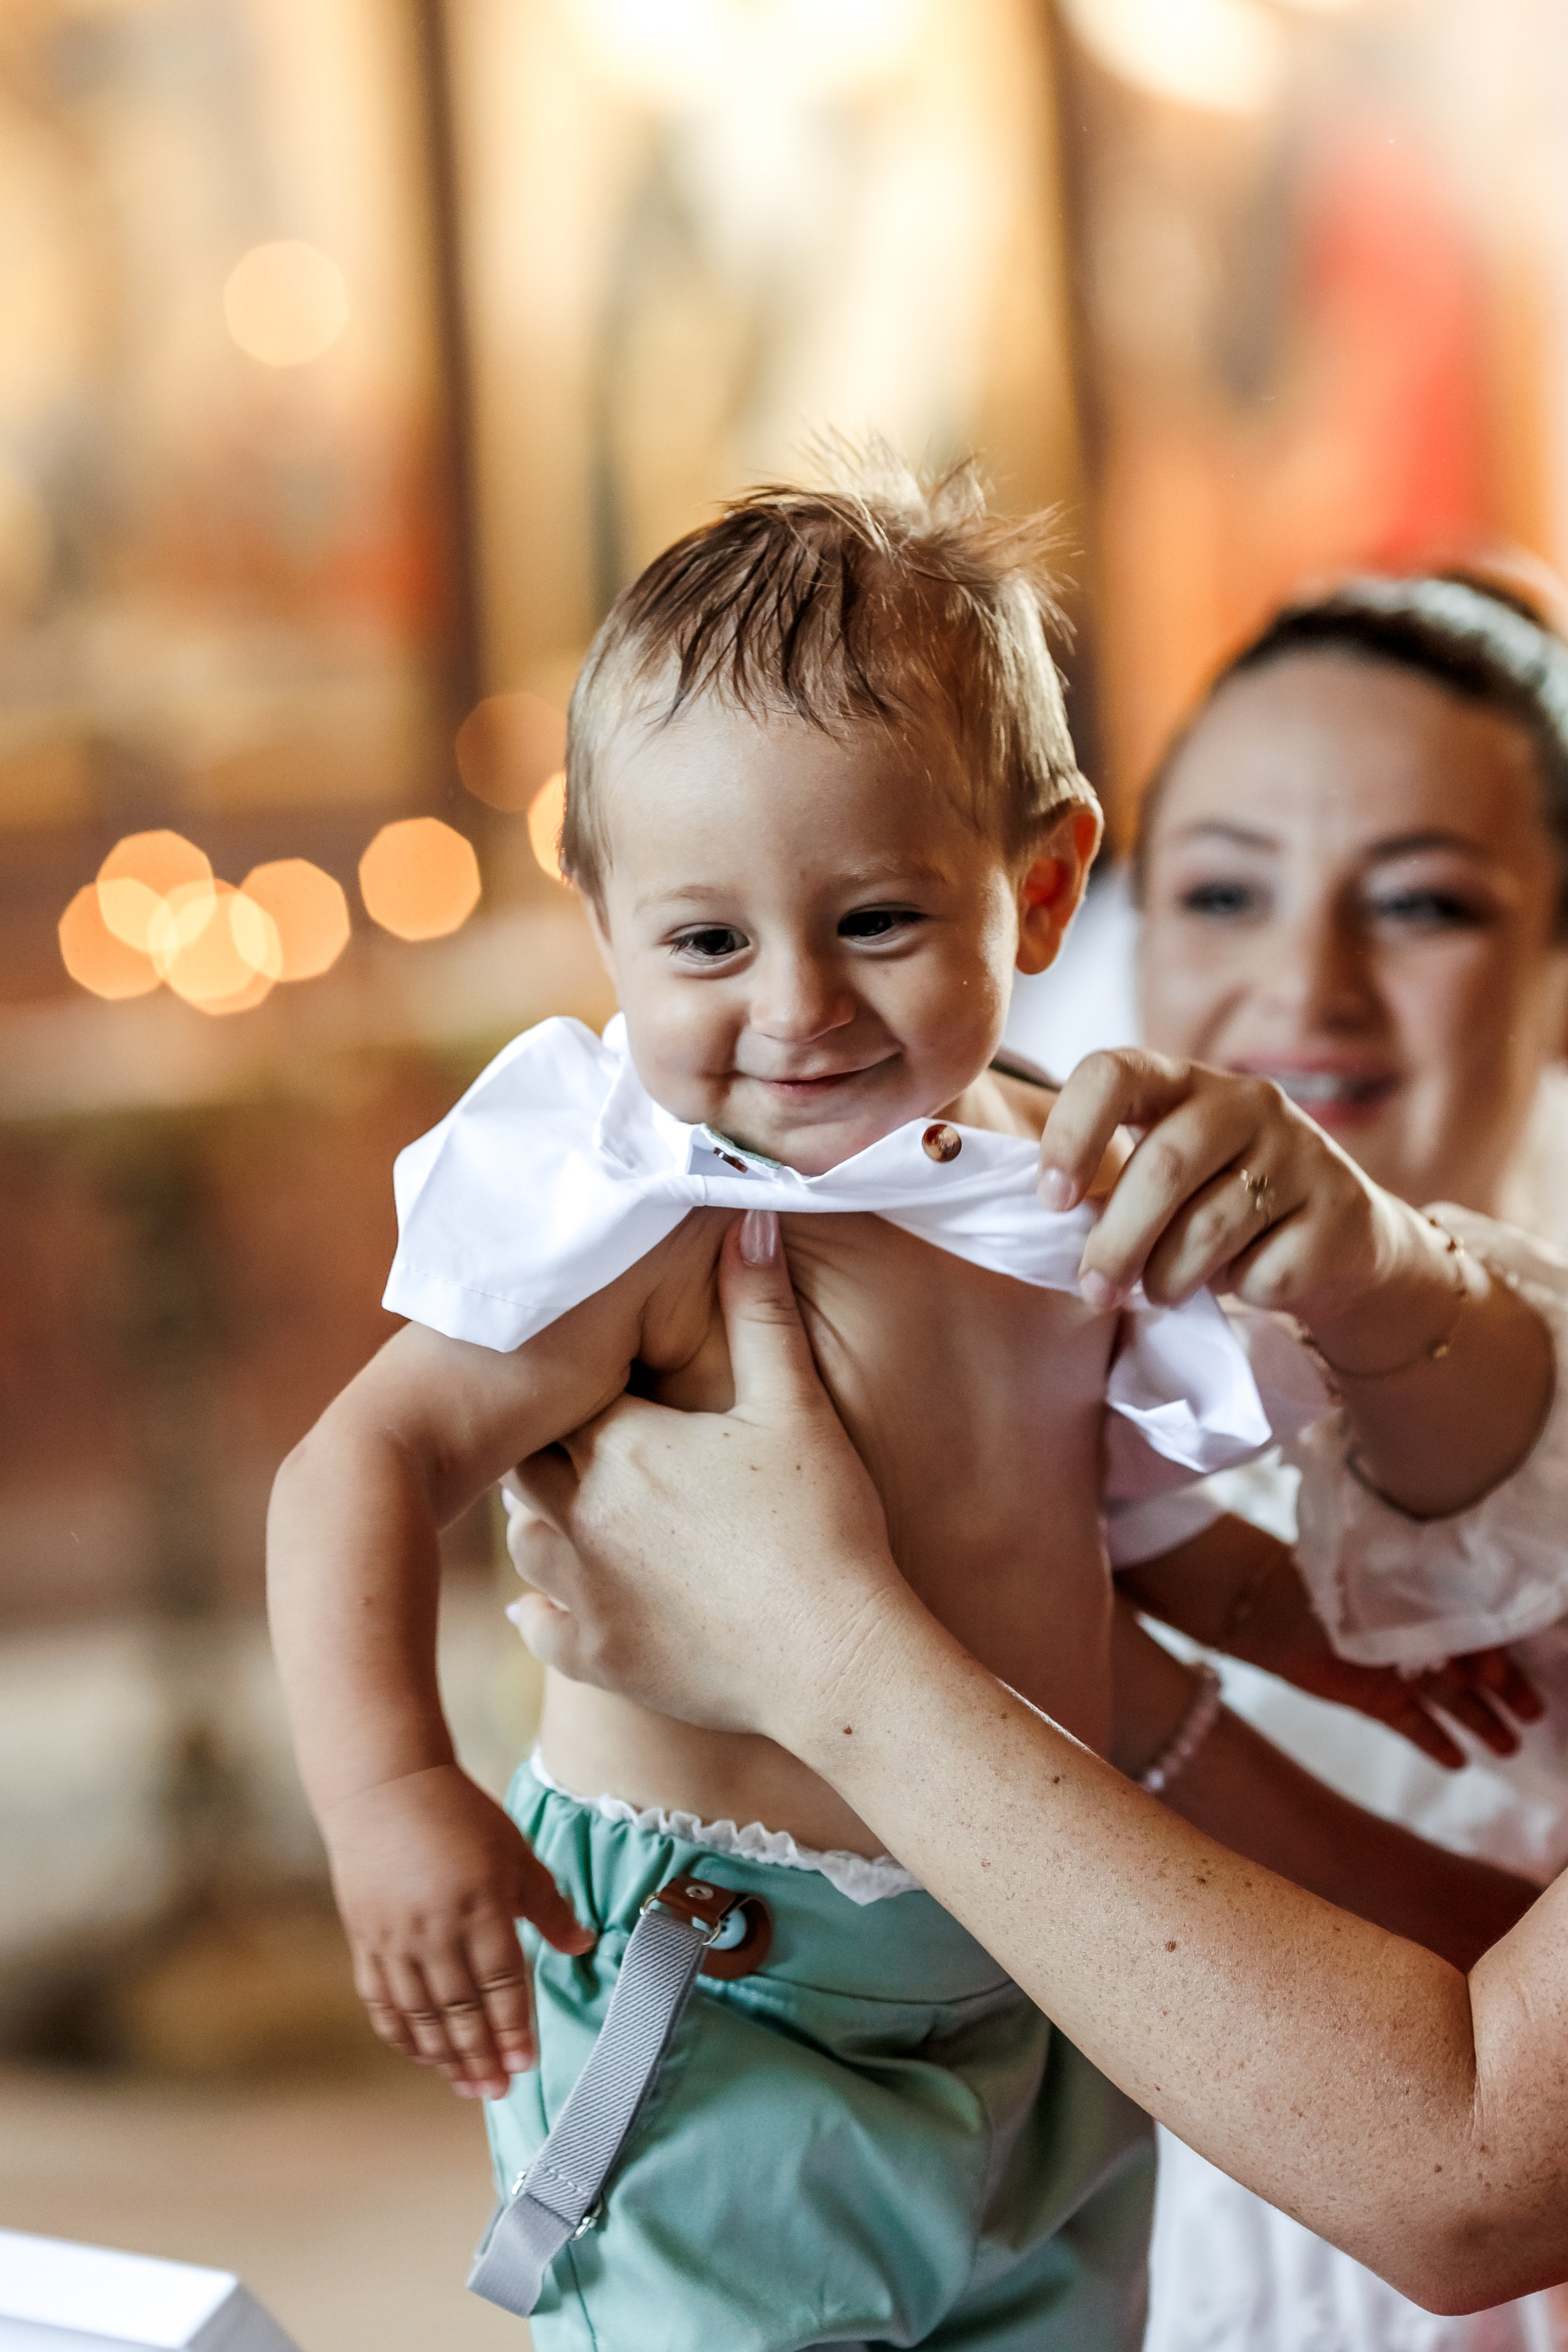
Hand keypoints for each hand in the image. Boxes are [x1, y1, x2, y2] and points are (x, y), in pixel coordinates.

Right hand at [322, 1762, 592, 2098]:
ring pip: (421, 2013)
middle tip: (497, 2091)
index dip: (514, 2028)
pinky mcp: (366, 1939)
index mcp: (481, 1906)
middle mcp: (436, 1930)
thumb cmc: (460, 1816)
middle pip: (461, 2009)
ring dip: (444, 2055)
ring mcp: (396, 1938)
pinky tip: (420, 2054)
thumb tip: (583, 1945)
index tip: (525, 2065)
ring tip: (465, 2085)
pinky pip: (382, 2000)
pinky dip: (401, 2033)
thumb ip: (548, 1905)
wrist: (384, 1788)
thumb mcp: (515, 1852)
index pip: (502, 1983)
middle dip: (481, 2056)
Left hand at [509, 1210, 909, 1747]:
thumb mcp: (794, 1407)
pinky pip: (538, 1627)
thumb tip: (749, 1218)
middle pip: (531, 1462)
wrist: (835, 1656)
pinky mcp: (596, 1657)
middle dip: (550, 1447)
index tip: (599, 1381)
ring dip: (539, 1519)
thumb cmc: (823, 1524)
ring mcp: (582, 1592)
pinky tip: (542, 1603)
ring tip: (563, 1504)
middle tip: (575, 1435)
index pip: (567, 1397)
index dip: (581, 1388)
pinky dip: (536, 1611)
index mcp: (623, 1445)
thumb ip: (761, 1313)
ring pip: (523, 1539)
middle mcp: (580, 1514)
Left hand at [1037, 1050, 1437, 1348]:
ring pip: (1211, 1227)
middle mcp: (1247, 1101)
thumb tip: (1040, 1227)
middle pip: (1163, 1166)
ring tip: (1161, 1292)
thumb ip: (1108, 1186)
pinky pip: (1267, 1269)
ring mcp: (1302, 1151)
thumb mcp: (1164, 1180)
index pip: (1114, 1071)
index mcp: (1184, 1081)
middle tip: (1095, 1290)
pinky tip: (1242, 1281)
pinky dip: (1241, 1292)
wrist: (1339, 1240)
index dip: (1072, 1133)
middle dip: (1116, 1241)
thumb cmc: (1219, 1206)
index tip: (1051, 1199)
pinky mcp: (1342, 1209)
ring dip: (1170, 1277)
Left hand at [1222, 1550, 1542, 1766]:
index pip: (1476, 1625)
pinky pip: (1412, 1724)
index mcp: (1427, 1598)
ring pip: (1451, 1700)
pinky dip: (1434, 1742)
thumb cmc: (1322, 1580)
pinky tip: (1460, 1764)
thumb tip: (1467, 1625)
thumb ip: (1421, 1608)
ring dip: (1480, 1723)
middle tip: (1535, 1714)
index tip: (1501, 1669)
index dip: (1495, 1648)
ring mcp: (1399, 1670)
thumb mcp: (1375, 1589)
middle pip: (1474, 1667)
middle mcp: (1420, 1635)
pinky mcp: (1375, 1698)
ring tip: (1510, 1748)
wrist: (1260, 1605)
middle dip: (1505, 1690)